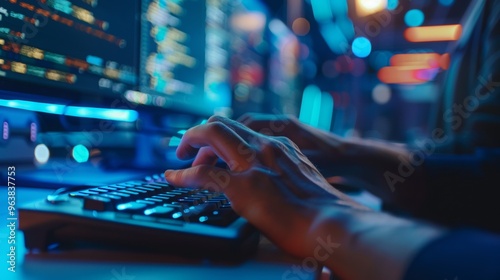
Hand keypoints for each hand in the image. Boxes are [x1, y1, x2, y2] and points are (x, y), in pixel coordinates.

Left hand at [164, 116, 443, 279]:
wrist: (334, 223)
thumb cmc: (324, 208)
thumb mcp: (303, 177)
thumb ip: (284, 170)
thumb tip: (271, 180)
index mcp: (280, 144)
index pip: (242, 127)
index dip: (222, 135)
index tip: (213, 149)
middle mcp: (266, 146)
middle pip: (223, 122)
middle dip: (200, 132)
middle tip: (187, 149)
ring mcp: (254, 163)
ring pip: (212, 134)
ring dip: (191, 143)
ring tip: (181, 160)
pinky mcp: (243, 186)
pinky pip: (203, 174)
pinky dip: (184, 174)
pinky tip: (174, 177)